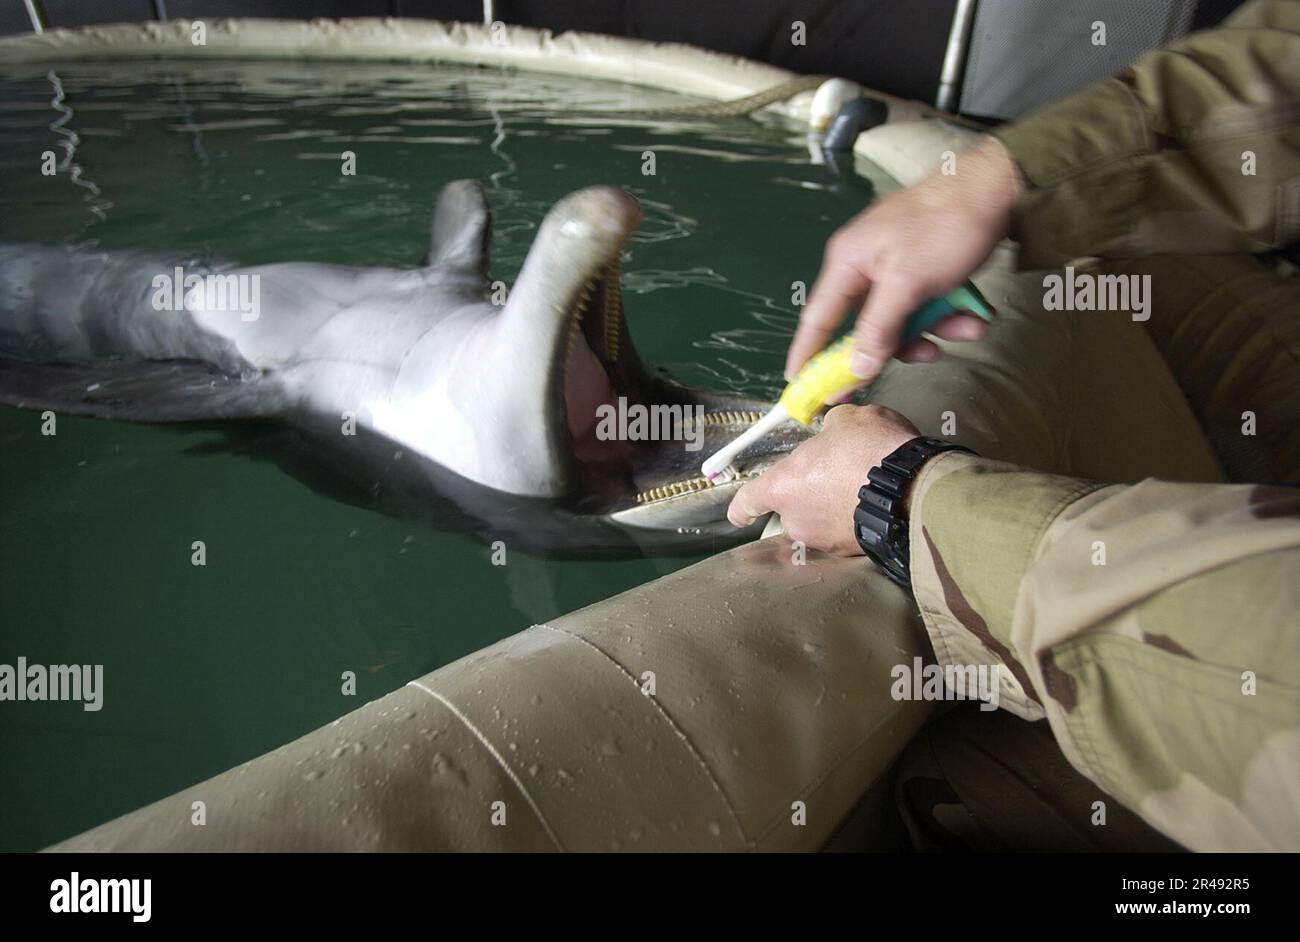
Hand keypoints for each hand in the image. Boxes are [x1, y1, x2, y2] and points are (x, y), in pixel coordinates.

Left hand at [727, 404, 920, 555]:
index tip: (737, 515)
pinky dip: (854, 519)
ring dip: (832, 508)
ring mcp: (825, 540)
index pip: (749, 500)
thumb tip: (833, 433)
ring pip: (820, 521)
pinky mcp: (853, 552)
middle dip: (807, 495)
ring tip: (861, 485)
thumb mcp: (846, 420)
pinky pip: (846, 531)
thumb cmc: (869, 449)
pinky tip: (876, 501)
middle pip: (791, 509)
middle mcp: (797, 519)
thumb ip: (829, 429)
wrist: (912, 487)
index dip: (741, 507)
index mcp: (783, 486)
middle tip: (832, 475)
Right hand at [786, 137, 1022, 383]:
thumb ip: (877, 330)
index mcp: (847, 262)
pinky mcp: (924, 268)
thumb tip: (855, 370)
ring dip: (935, 329)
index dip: (807, 354)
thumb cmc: (944, 226)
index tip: (798, 386)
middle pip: (868, 326)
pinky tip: (973, 313)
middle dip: (900, 343)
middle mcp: (865, 266)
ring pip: (903, 320)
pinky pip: (926, 306)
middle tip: (923, 356)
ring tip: (966, 325)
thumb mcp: (907, 284)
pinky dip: (949, 315)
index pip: (817, 319)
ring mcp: (896, 267)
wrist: (998, 187)